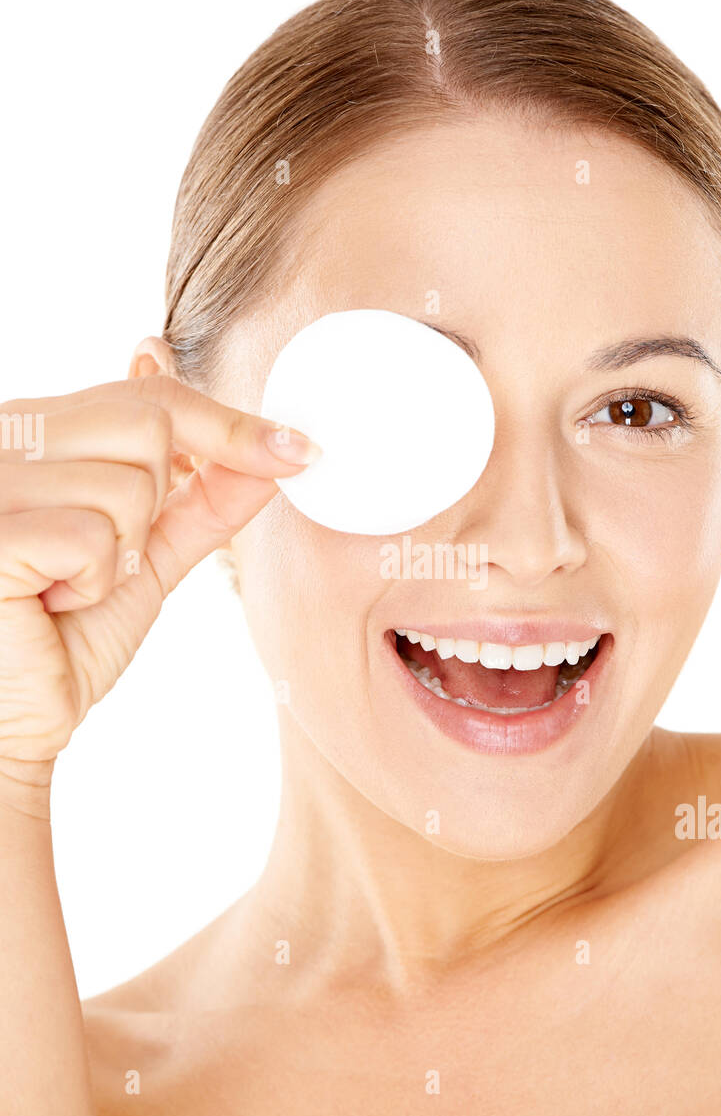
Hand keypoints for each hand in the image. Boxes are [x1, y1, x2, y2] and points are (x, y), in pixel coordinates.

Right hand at [0, 371, 315, 779]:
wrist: (14, 718)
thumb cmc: (65, 638)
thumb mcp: (150, 557)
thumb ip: (205, 503)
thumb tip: (276, 455)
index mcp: (40, 431)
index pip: (150, 396)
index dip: (229, 423)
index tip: (296, 452)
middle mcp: (5, 438)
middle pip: (147, 423)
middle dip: (156, 504)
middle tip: (104, 559)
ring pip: (127, 485)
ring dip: (119, 556)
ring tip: (66, 586)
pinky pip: (91, 537)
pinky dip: (90, 585)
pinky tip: (46, 602)